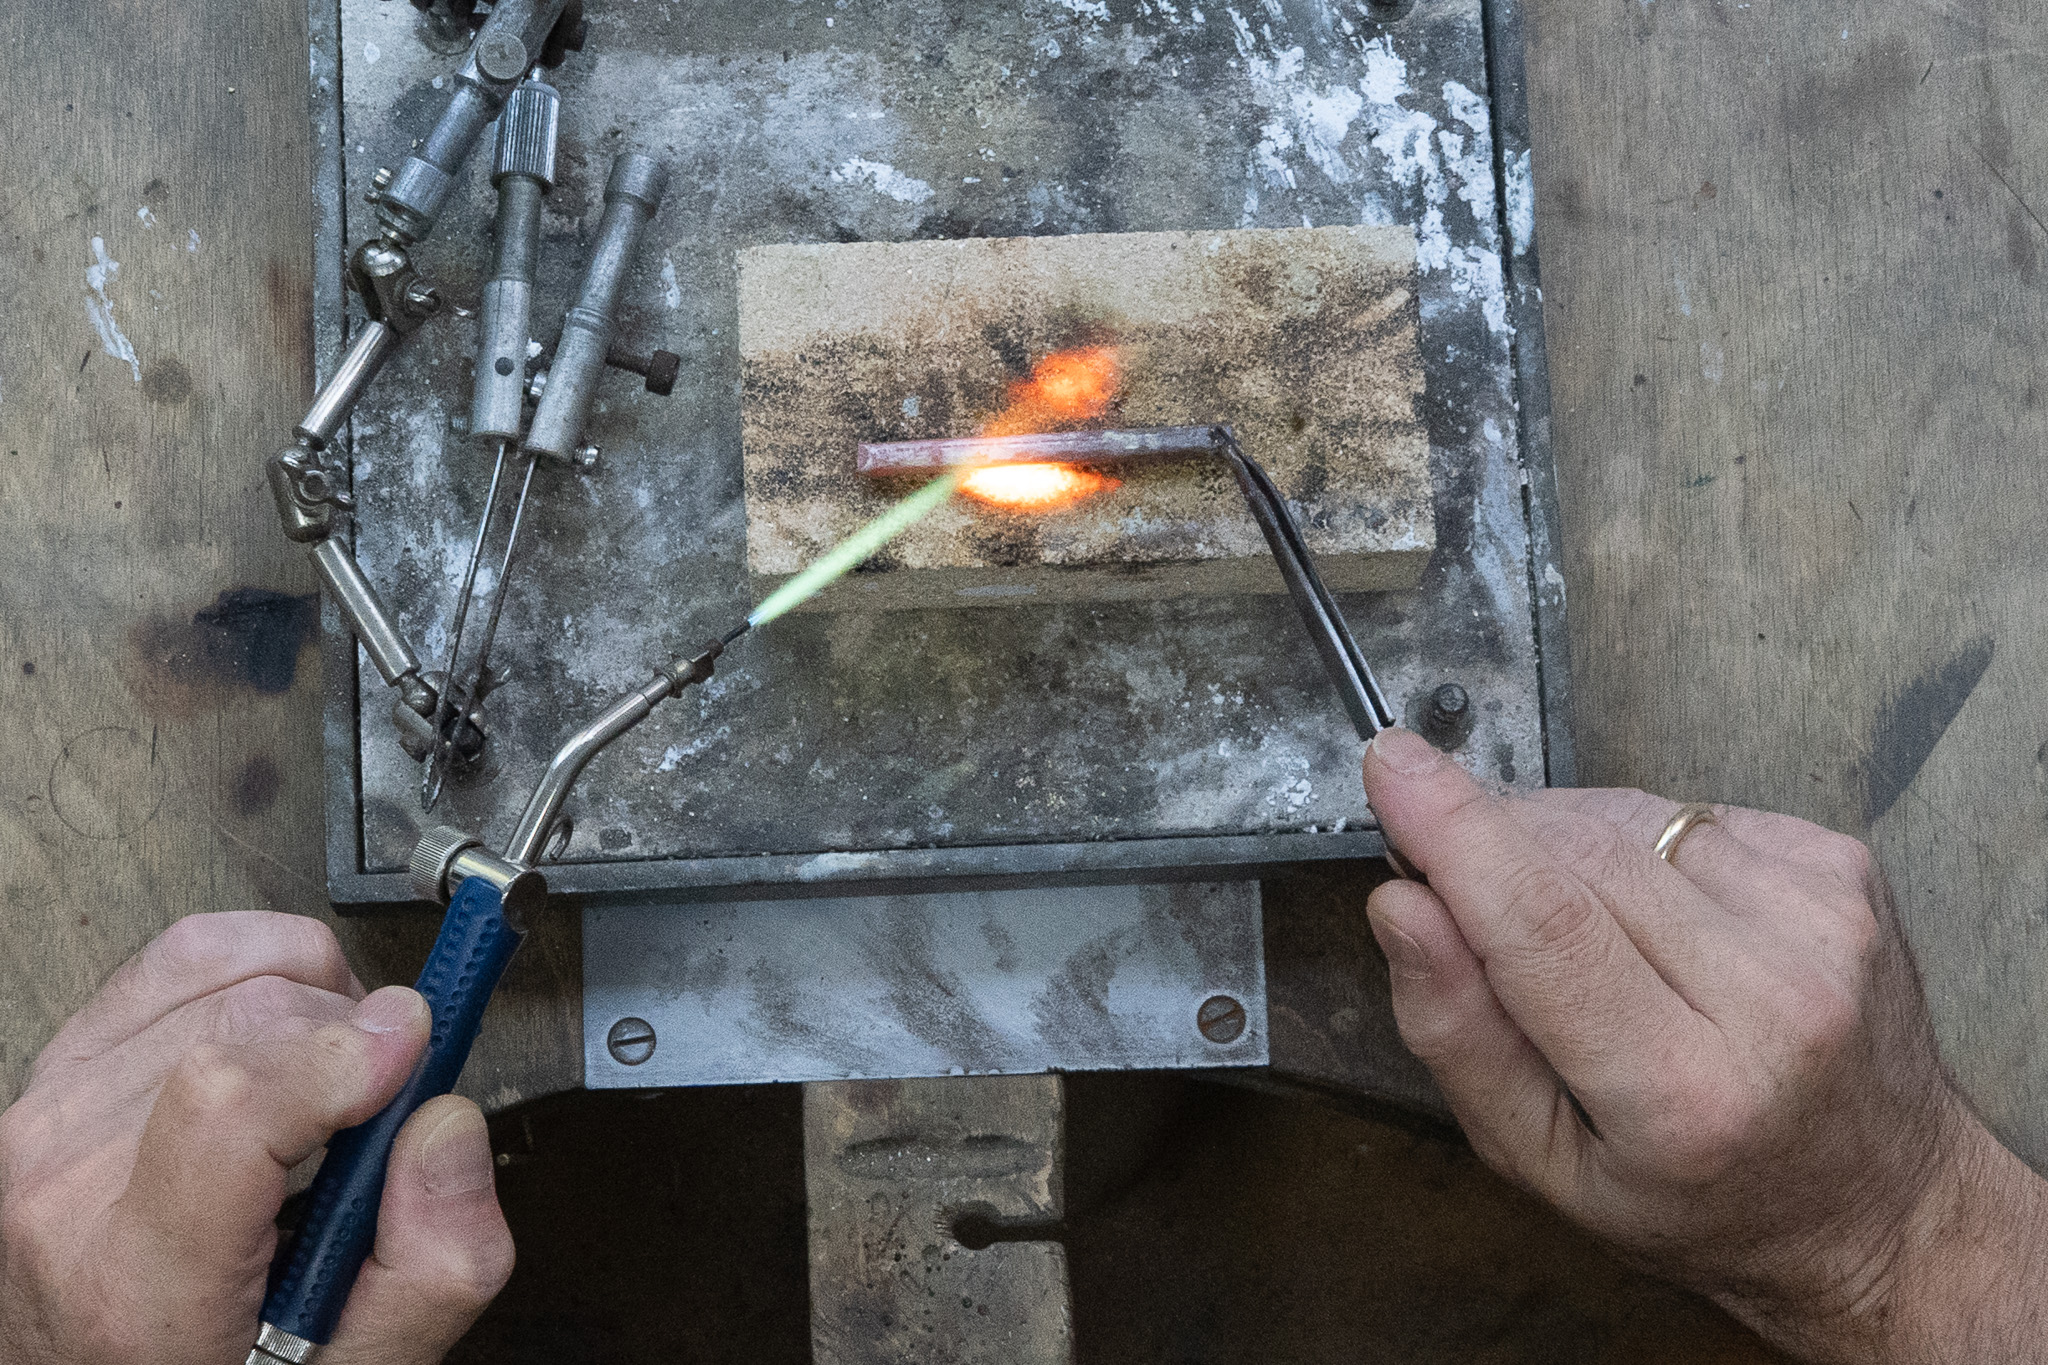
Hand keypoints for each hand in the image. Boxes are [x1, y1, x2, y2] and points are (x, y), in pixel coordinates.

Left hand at [0, 912, 513, 1364]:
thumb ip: (430, 1270)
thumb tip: (446, 1126)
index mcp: (140, 1280)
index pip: (228, 1104)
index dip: (342, 1054)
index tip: (415, 1048)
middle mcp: (70, 1187)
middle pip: (247, 1027)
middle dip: (356, 1038)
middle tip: (393, 1101)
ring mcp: (52, 1116)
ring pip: (230, 978)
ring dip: (321, 1007)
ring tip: (340, 1082)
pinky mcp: (62, 1069)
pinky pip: (185, 956)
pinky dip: (267, 966)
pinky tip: (294, 1028)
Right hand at [1361, 727, 2047, 1362]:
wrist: (1875, 1203)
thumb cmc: (1697, 1195)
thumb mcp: (1540, 1161)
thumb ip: (1456, 1033)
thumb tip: (1402, 907)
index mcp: (1684, 1093)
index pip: (1543, 924)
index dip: (1455, 832)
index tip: (1392, 767)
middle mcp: (1773, 999)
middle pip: (1577, 854)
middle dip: (1493, 840)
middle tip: (1464, 886)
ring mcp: (1822, 924)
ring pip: (1626, 818)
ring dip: (1568, 846)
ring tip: (1587, 931)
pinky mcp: (1844, 870)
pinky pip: (1686, 813)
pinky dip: (1642, 846)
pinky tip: (1658, 914)